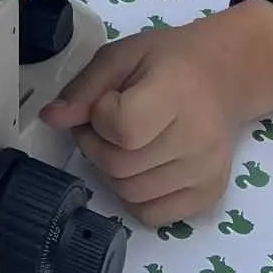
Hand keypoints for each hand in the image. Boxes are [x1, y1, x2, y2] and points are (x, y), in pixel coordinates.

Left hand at [41, 12, 262, 226]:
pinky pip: (153, 216)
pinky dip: (135, 197)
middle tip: (103, 126)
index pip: (122, 128)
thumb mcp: (121, 56)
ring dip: (113, 173)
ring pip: (131, 194)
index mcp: (177, 92)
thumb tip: (51, 118)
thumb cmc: (167, 62)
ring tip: (123, 144)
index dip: (99, 118)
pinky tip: (142, 167)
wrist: (221, 79)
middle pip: (120, 167)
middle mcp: (198, 138)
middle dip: (96, 147)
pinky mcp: (210, 196)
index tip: (105, 102)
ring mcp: (206, 172)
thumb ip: (84, 89)